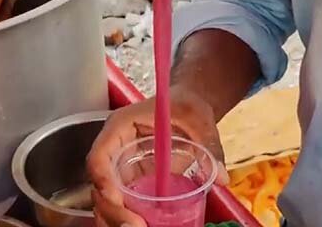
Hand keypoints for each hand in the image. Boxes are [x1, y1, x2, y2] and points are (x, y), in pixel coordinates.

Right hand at [86, 88, 225, 226]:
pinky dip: (126, 217)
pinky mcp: (130, 182)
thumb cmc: (187, 106)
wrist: (189, 107)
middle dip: (112, 209)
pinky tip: (142, 226)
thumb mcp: (199, 119)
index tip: (117, 200)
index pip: (99, 155)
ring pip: (105, 198)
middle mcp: (114, 148)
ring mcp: (120, 167)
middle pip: (99, 183)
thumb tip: (221, 177)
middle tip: (134, 226)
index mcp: (121, 126)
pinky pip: (121, 202)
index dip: (103, 179)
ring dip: (115, 218)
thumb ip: (209, 146)